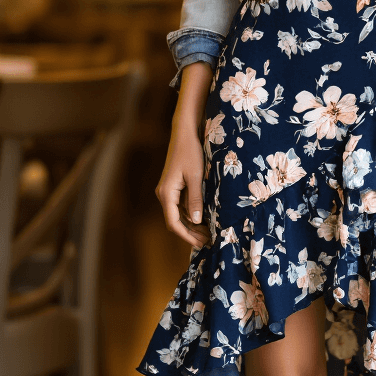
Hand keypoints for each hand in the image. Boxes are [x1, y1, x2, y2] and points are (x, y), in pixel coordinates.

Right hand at [156, 61, 212, 248]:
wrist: (185, 132)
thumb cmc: (190, 152)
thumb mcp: (196, 177)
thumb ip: (196, 199)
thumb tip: (197, 221)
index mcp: (166, 193)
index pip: (173, 223)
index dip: (187, 236)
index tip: (201, 243)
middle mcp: (164, 194)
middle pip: (176, 222)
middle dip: (191, 233)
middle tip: (210, 241)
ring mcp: (169, 191)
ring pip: (180, 215)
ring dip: (193, 225)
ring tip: (211, 232)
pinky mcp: (175, 187)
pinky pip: (183, 206)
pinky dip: (193, 215)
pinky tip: (206, 219)